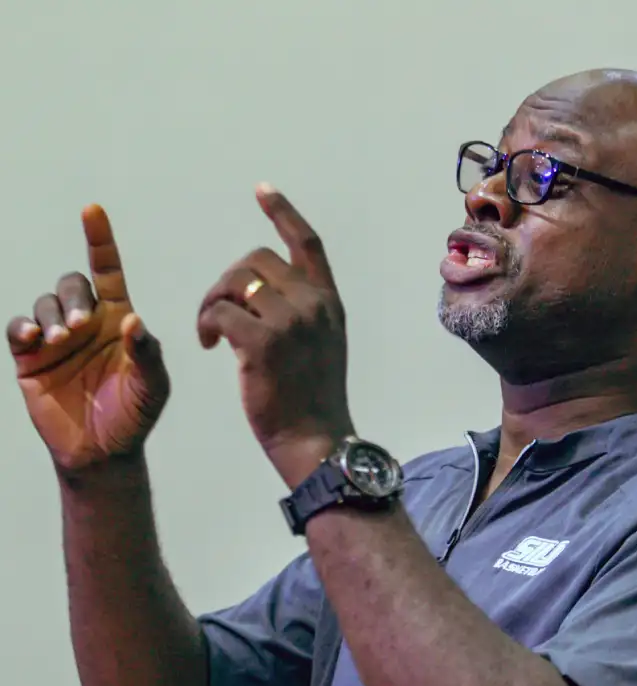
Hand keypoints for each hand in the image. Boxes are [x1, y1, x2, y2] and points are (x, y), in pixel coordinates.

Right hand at [7, 206, 169, 473]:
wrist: (103, 453)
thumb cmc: (133, 416)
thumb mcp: (152, 387)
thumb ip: (148, 354)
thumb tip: (133, 321)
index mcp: (119, 320)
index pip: (107, 270)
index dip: (99, 240)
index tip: (91, 210)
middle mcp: (86, 322)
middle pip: (72, 284)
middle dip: (73, 297)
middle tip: (79, 326)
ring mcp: (56, 339)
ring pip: (45, 302)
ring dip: (51, 315)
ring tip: (60, 341)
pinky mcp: (30, 358)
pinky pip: (18, 328)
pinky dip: (22, 327)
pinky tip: (33, 340)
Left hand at [197, 184, 353, 487]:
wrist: (316, 442)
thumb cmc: (312, 403)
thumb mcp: (322, 348)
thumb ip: (301, 315)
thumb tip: (259, 296)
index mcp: (329, 303)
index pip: (307, 243)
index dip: (283, 213)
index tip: (263, 190)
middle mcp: (313, 305)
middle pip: (255, 260)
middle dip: (227, 281)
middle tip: (215, 314)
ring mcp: (290, 322)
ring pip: (233, 282)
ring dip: (211, 303)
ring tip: (210, 333)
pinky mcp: (262, 343)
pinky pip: (219, 311)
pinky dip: (206, 323)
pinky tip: (210, 345)